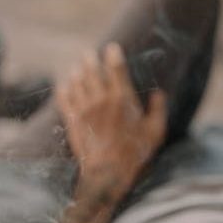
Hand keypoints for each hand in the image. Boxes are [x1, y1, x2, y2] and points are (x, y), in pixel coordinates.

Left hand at [56, 43, 166, 182]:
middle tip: (89, 54)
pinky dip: (63, 88)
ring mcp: (84, 109)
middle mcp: (101, 99)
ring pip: (76, 81)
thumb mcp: (155, 133)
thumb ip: (158, 110)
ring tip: (77, 68)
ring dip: (77, 71)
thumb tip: (159, 94)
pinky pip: (63, 97)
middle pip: (92, 69)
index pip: (115, 67)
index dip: (113, 54)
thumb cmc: (134, 154)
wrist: (108, 174)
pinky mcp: (72, 121)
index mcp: (123, 98)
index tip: (111, 49)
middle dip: (90, 59)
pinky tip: (64, 85)